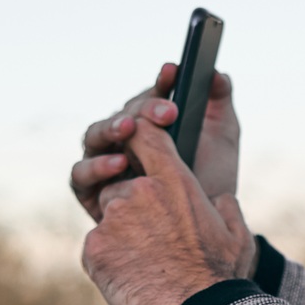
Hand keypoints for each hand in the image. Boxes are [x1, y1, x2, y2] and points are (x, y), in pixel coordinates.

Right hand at [72, 62, 240, 216]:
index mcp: (150, 123)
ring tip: (130, 129)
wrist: (206, 232)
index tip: (174, 72)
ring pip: (95, 137)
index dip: (161, 84)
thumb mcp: (222, 138)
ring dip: (110, 129)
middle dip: (143, 110)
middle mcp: (123, 139)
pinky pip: (82, 174)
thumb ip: (219, 103)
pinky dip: (97, 166)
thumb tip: (218, 74)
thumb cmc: (211, 180)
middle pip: (122, 115)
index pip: (150, 97)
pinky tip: (119, 164)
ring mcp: (104, 163)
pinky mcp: (91, 192)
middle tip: (168, 112)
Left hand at [81, 120, 255, 304]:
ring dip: (120, 234)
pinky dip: (109, 261)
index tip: (137, 146)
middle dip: (130, 206)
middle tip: (154, 239)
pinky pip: (96, 248)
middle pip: (119, 185)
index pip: (145, 135)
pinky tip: (133, 279)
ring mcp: (112, 220)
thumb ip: (226, 209)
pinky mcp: (94, 249)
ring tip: (147, 264)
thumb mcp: (237, 235)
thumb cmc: (222, 276)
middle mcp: (138, 192)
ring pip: (108, 218)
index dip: (138, 136)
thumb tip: (221, 201)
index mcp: (174, 181)